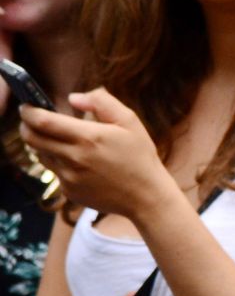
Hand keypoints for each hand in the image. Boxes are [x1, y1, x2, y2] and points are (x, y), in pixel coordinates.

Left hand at [19, 87, 171, 219]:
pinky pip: (55, 173)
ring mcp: (70, 178)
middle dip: (27, 127)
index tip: (27, 106)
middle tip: (33, 120)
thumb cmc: (140, 156)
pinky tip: (80, 163)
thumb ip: (101, 101)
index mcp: (88, 138)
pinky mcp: (70, 192)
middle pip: (32, 139)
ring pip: (41, 156)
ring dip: (44, 145)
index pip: (42, 122)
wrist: (146, 197)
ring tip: (61, 140)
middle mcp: (74, 159)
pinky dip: (60, 164)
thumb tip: (74, 98)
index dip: (28, 111)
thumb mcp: (129, 121)